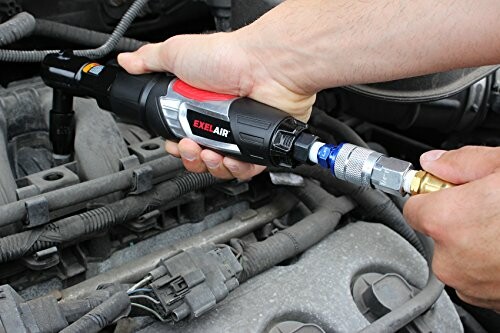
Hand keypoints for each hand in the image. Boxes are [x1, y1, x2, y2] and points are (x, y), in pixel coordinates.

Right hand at [118, 30, 314, 179]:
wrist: (264, 66)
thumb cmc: (227, 58)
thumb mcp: (177, 54)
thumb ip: (150, 60)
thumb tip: (129, 63)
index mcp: (199, 106)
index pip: (181, 137)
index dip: (175, 146)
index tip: (173, 143)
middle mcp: (220, 121)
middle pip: (199, 156)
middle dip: (189, 158)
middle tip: (188, 147)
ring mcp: (239, 134)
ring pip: (219, 167)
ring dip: (209, 166)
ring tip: (209, 153)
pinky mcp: (257, 145)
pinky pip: (244, 170)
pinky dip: (235, 170)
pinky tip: (229, 159)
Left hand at [404, 146, 499, 310]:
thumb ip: (463, 163)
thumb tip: (435, 162)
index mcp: (447, 220)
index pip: (414, 203)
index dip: (434, 192)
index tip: (448, 188)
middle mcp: (452, 259)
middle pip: (436, 230)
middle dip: (455, 216)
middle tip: (489, 205)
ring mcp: (473, 284)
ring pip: (457, 254)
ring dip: (473, 241)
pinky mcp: (492, 300)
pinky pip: (476, 275)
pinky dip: (489, 261)